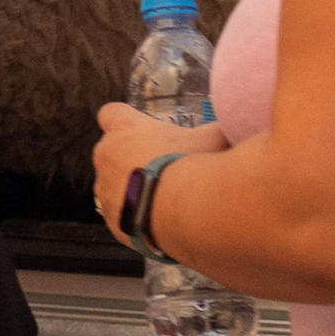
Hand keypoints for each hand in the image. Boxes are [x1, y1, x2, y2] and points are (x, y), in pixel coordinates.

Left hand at [90, 101, 233, 242]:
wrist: (179, 212)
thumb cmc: (192, 164)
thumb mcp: (213, 137)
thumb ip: (215, 128)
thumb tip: (230, 125)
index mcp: (125, 128)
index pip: (111, 113)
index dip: (124, 120)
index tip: (140, 129)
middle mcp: (106, 155)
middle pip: (112, 151)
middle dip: (132, 159)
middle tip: (162, 169)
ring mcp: (105, 190)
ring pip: (113, 186)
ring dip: (132, 190)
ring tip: (163, 199)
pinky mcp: (111, 219)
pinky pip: (121, 216)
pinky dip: (136, 218)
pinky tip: (159, 221)